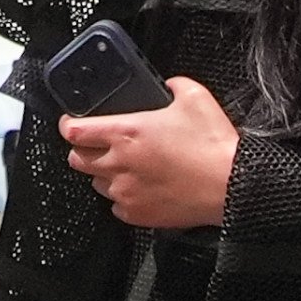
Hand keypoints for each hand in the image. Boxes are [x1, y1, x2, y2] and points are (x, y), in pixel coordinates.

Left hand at [59, 76, 240, 230]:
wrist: (231, 186)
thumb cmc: (213, 147)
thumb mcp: (195, 98)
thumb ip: (173, 85)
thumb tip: (167, 85)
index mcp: (126, 133)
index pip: (74, 131)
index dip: (68, 125)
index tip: (72, 123)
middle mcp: (119, 164)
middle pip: (77, 159)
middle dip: (84, 150)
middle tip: (100, 145)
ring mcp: (125, 192)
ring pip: (96, 184)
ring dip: (105, 174)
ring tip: (128, 167)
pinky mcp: (137, 214)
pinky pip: (117, 207)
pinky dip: (124, 197)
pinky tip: (142, 187)